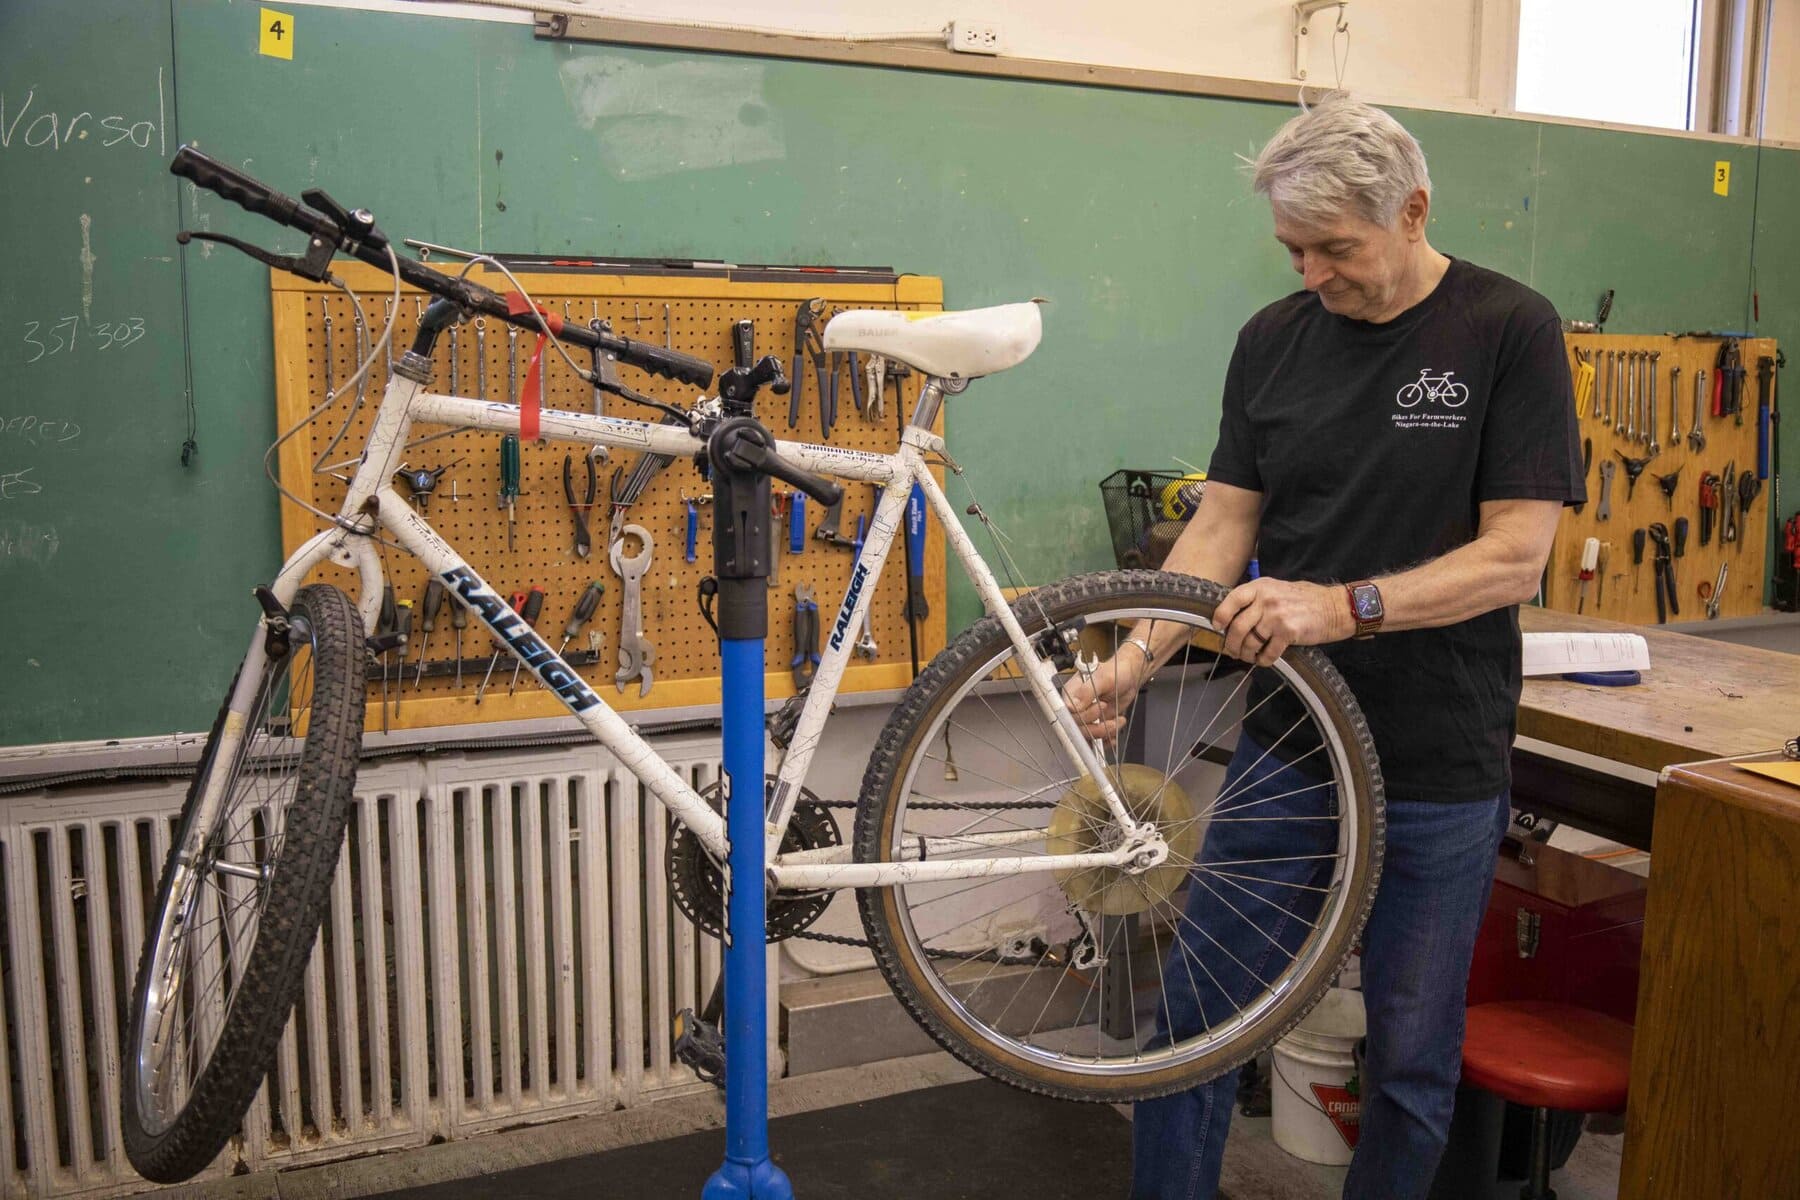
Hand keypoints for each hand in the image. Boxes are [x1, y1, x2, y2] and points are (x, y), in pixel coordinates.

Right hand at [1062, 647, 1150, 742]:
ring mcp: (1087, 716)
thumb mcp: (1103, 678)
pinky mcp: (1096, 724)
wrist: (1130, 677)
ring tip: (1116, 722)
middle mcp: (1077, 706)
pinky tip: (1112, 736)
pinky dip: (1105, 741)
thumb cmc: (1116, 671)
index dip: (1079, 716)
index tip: (1096, 710)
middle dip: (1094, 725)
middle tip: (1107, 711)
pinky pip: (1096, 739)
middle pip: (1076, 726)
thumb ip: (1087, 692)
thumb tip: (1072, 706)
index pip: (1067, 711)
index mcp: (1072, 692)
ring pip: (1086, 735)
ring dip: (1102, 733)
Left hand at [1212, 577, 1350, 666]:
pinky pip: (1268, 653)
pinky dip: (1263, 660)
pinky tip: (1264, 660)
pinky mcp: (1288, 633)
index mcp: (1260, 587)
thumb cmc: (1304, 599)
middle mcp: (1266, 600)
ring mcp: (1276, 616)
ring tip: (1249, 657)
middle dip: (1231, 644)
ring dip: (1246, 654)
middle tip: (1233, 651)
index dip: (1220, 616)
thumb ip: (1255, 599)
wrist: (1333, 607)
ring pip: (1250, 643)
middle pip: (1237, 627)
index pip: (1231, 600)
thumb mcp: (1276, 588)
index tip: (1217, 627)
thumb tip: (1232, 617)